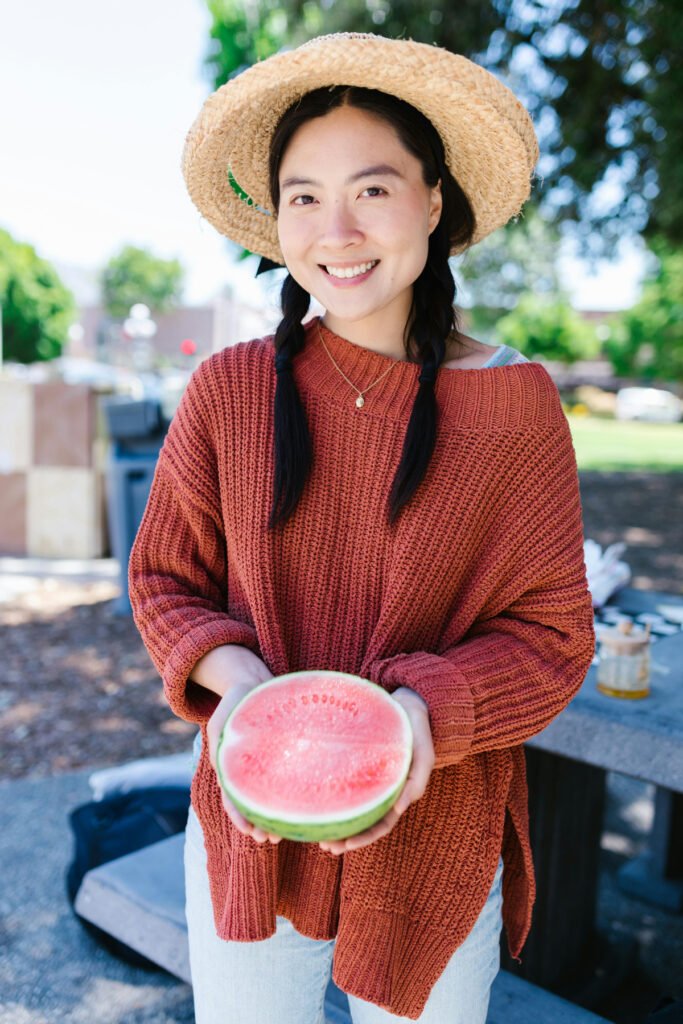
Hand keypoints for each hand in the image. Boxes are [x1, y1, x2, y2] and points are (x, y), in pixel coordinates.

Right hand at [205, 659, 282, 846]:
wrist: (254, 679)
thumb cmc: (237, 701)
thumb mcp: (222, 720)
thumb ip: (220, 744)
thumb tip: (224, 772)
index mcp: (232, 765)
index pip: (233, 797)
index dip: (240, 816)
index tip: (250, 831)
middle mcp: (250, 768)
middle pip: (252, 803)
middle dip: (258, 824)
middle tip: (268, 839)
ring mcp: (267, 763)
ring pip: (269, 796)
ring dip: (273, 817)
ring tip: (281, 834)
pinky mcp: (284, 757)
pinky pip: (286, 780)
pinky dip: (290, 796)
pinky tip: (302, 807)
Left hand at [319, 687, 434, 855]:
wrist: (410, 702)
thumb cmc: (417, 728)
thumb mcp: (423, 752)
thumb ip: (416, 779)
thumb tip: (398, 809)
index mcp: (400, 793)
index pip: (382, 825)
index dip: (364, 838)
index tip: (344, 845)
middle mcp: (385, 791)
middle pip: (365, 822)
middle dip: (346, 838)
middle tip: (324, 847)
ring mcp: (372, 779)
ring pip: (355, 808)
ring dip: (339, 824)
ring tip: (317, 834)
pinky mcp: (361, 765)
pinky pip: (347, 786)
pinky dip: (335, 797)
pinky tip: (318, 799)